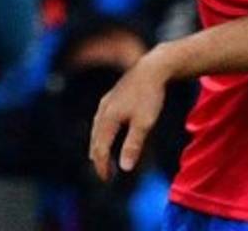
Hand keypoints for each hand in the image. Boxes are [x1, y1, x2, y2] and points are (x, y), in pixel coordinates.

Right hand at [89, 49, 170, 179]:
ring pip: (96, 129)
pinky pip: (101, 119)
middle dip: (98, 158)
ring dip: (98, 145)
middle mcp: (103, 111)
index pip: (100, 149)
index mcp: (108, 119)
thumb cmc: (150, 96)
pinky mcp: (112, 96)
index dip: (102, 166)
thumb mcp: (145, 123)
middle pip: (95, 140)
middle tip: (104, 173)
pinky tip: (106, 131)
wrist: (153, 67)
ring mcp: (106, 102)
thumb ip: (133, 145)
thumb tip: (125, 168)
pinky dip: (102, 132)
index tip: (107, 179)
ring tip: (102, 157)